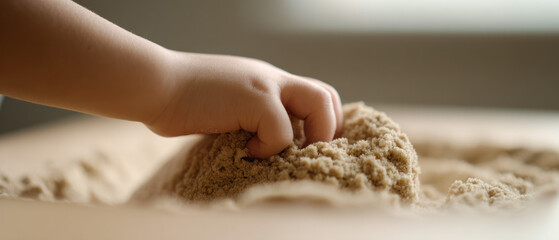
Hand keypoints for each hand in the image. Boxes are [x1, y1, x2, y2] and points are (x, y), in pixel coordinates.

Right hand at [145, 52, 342, 158]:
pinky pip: (280, 130)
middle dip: (327, 129)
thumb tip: (260, 143)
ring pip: (319, 104)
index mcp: (267, 81)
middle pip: (327, 95)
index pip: (314, 93)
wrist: (156, 85)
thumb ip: (247, 115)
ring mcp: (266, 85)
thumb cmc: (182, 100)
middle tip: (306, 152)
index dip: (321, 121)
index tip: (307, 146)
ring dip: (311, 135)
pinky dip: (268, 147)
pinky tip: (245, 149)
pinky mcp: (254, 98)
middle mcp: (272, 78)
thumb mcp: (224, 104)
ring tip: (285, 153)